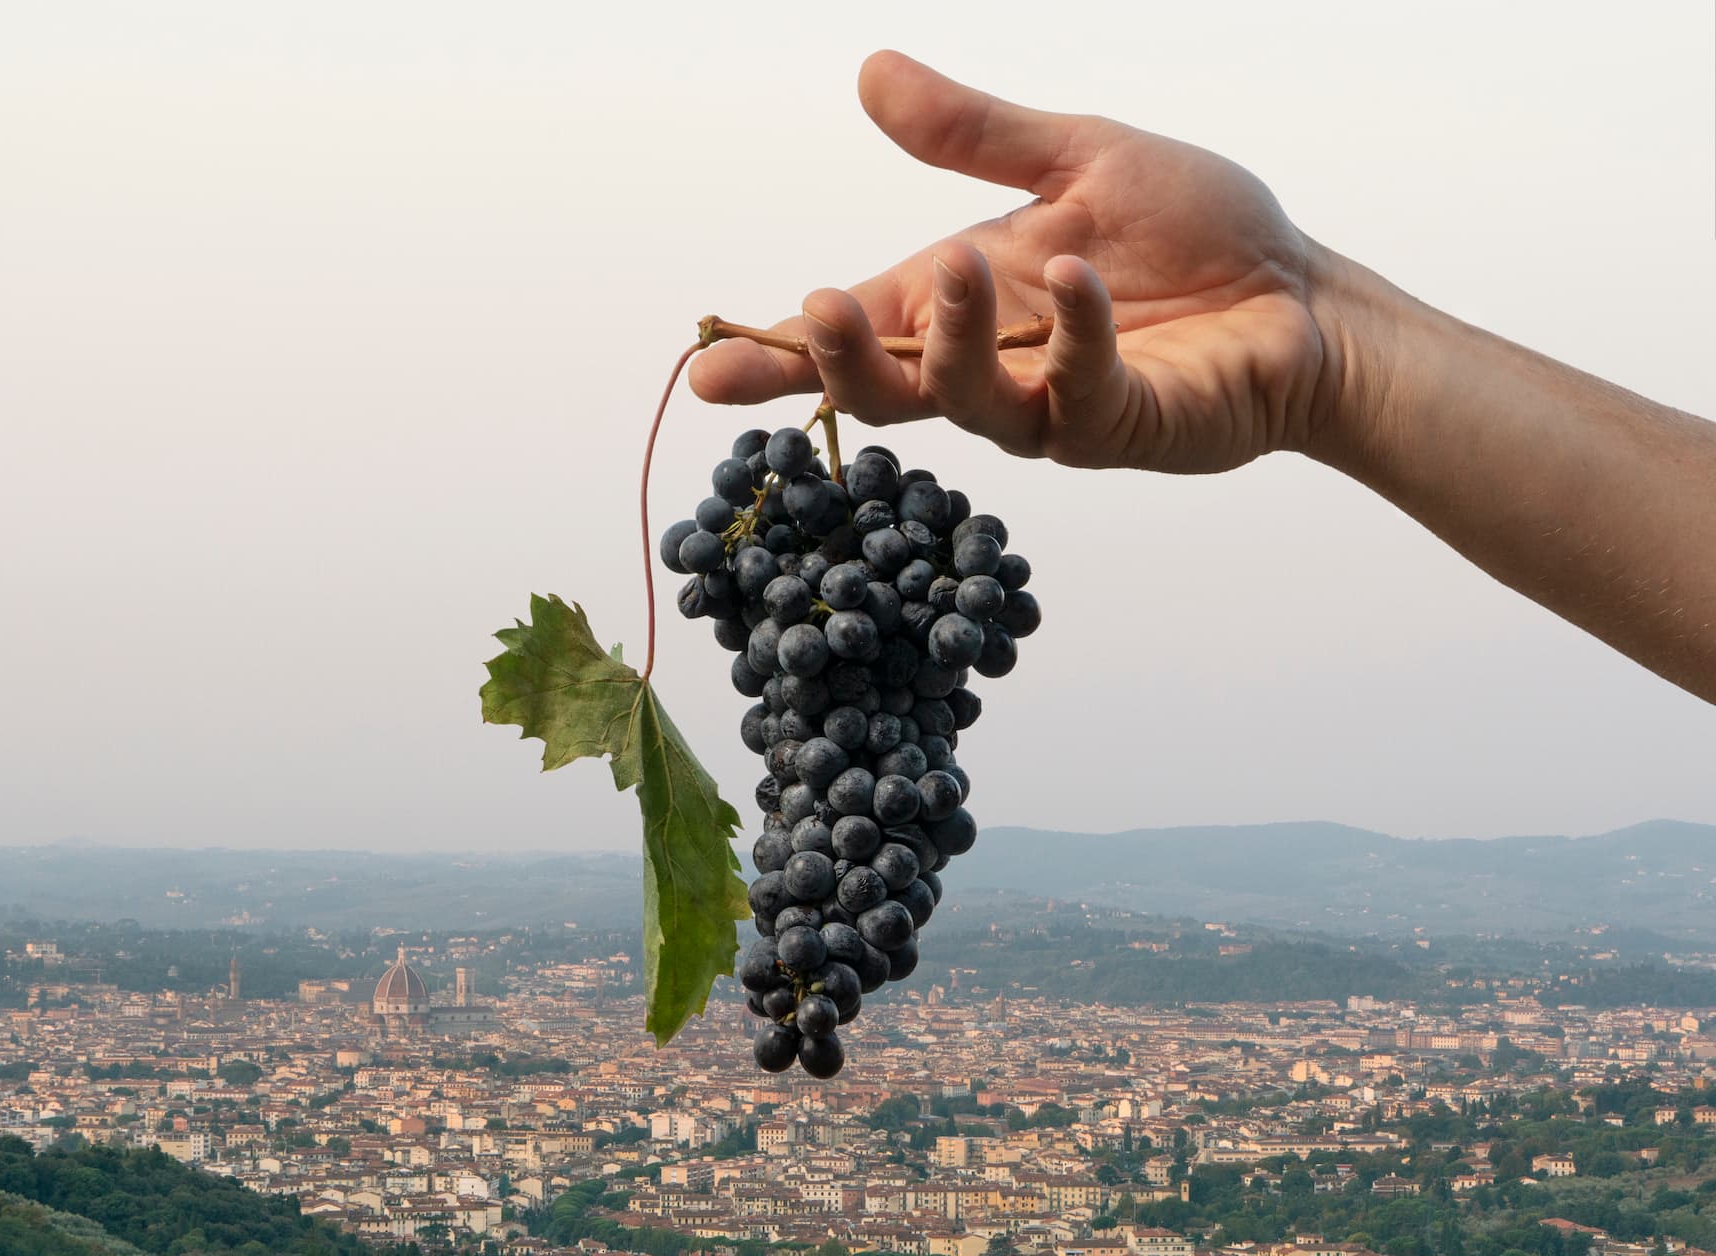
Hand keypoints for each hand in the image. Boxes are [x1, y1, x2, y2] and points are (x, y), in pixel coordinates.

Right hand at [689, 51, 1347, 472]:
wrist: (1302, 293)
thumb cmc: (1193, 234)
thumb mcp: (1075, 157)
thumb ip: (972, 134)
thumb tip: (870, 73)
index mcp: (967, 302)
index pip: (860, 333)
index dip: (780, 360)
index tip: (708, 375)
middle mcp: (996, 366)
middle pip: (889, 389)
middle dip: (842, 360)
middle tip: (816, 311)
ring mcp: (1054, 407)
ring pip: (968, 405)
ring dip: (950, 342)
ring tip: (959, 270)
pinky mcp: (1122, 426)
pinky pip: (1078, 393)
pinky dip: (1074, 335)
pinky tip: (1078, 280)